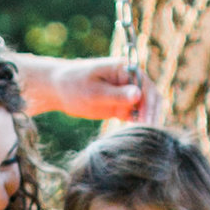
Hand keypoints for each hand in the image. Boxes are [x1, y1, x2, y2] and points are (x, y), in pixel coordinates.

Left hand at [24, 53, 162, 127]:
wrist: (58, 89)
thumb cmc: (73, 84)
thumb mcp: (94, 91)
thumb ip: (116, 94)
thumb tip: (139, 94)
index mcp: (126, 69)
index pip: (146, 87)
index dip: (149, 105)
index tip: (147, 123)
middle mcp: (130, 81)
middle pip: (151, 99)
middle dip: (152, 115)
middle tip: (149, 135)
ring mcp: (127, 94)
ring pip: (146, 109)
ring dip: (147, 122)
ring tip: (145, 139)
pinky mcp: (121, 107)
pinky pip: (136, 117)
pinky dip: (138, 126)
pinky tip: (136, 138)